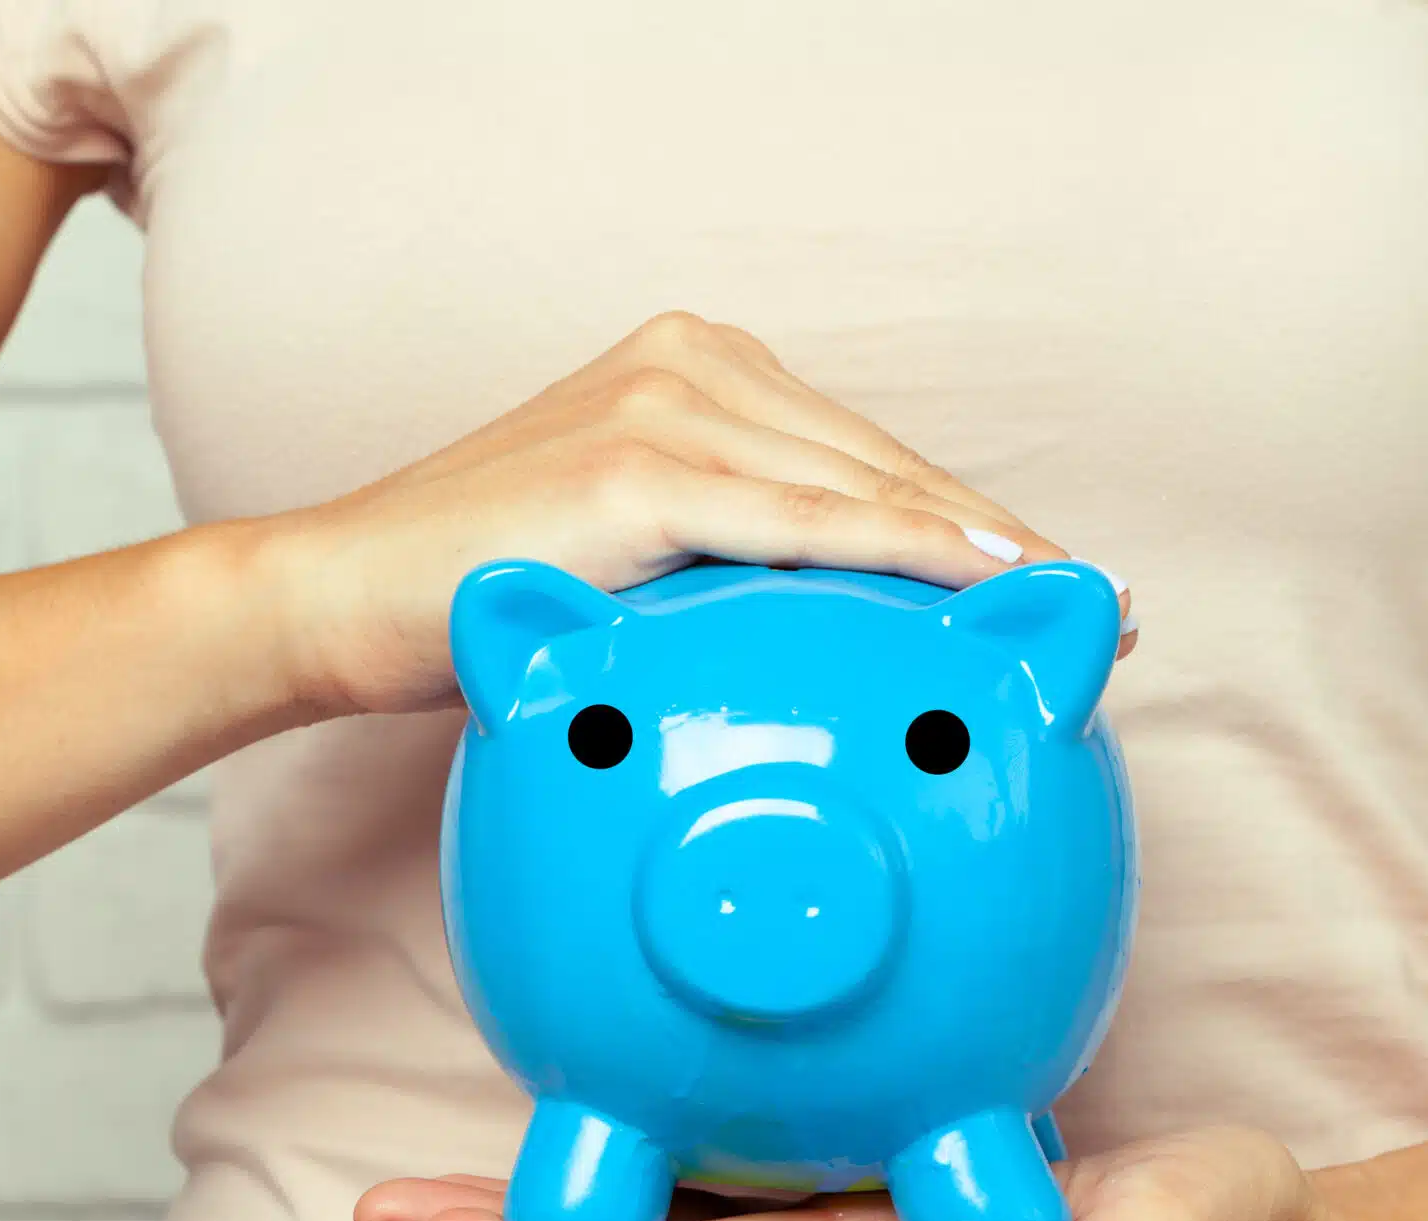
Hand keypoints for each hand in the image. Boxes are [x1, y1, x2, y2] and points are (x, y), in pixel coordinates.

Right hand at [238, 311, 1124, 718]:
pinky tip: (980, 585)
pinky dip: (900, 556)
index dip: (962, 524)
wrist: (339, 599)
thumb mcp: (614, 568)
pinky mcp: (638, 468)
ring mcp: (667, 409)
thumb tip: (797, 647)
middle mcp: (692, 367)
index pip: (858, 458)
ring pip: (860, 491)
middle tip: (1089, 612)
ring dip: (978, 555)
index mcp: (693, 374)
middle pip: (882, 467)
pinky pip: (800, 526)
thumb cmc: (471, 600)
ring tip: (1061, 613)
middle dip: (994, 545)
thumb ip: (706, 568)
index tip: (1045, 589)